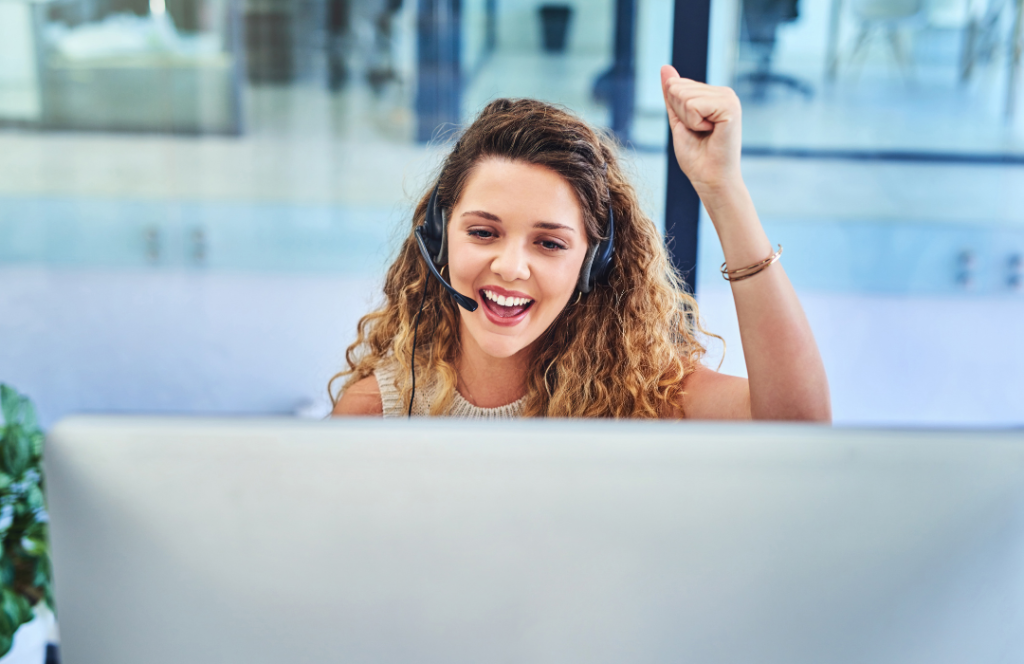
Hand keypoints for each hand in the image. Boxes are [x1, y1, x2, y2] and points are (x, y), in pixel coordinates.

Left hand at [661, 65, 742, 194]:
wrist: (710, 179)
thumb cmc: (696, 156)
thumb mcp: (678, 120)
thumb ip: (672, 95)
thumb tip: (665, 68)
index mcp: (714, 94)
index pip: (676, 85)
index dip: (676, 111)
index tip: (694, 129)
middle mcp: (724, 92)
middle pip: (678, 88)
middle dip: (680, 115)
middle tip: (699, 133)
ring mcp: (729, 98)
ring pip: (684, 96)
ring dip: (688, 120)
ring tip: (705, 134)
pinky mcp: (730, 106)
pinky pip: (693, 105)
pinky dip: (695, 123)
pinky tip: (711, 132)